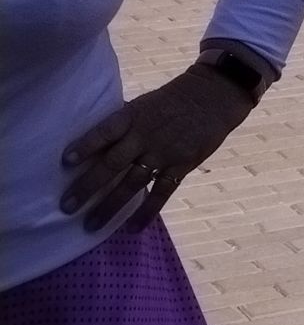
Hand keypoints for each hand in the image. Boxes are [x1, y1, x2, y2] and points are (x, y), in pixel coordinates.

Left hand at [60, 67, 255, 233]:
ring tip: (91, 224)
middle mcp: (145, 136)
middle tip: (67, 207)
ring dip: (110, 205)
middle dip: (88, 186)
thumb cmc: (174, 99)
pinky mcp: (182, 165)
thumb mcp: (145, 103)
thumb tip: (94, 143)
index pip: (105, 132)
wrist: (215, 96)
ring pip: (132, 183)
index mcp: (133, 117)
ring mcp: (164, 153)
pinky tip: (133, 228)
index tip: (66, 161)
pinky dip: (147, 212)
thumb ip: (123, 124)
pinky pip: (162, 192)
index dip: (86, 146)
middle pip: (112, 164)